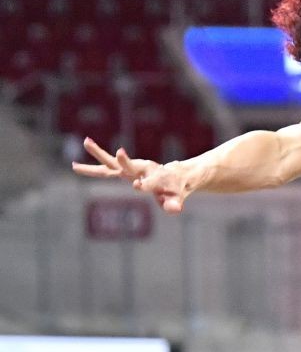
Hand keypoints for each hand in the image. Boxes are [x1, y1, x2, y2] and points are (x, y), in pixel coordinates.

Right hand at [72, 137, 189, 213]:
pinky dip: (92, 165)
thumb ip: (174, 205)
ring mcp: (132, 169)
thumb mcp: (176, 200)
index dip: (144, 185)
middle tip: (121, 152)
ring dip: (99, 153)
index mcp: (155, 180)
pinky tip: (75, 165)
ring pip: (112, 162)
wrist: (175, 176)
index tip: (138, 185)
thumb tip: (176, 210)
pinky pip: (106, 166)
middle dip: (124, 161)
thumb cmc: (175, 189)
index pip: (148, 183)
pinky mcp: (124, 169)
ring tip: (86, 141)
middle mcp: (142, 171)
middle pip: (129, 166)